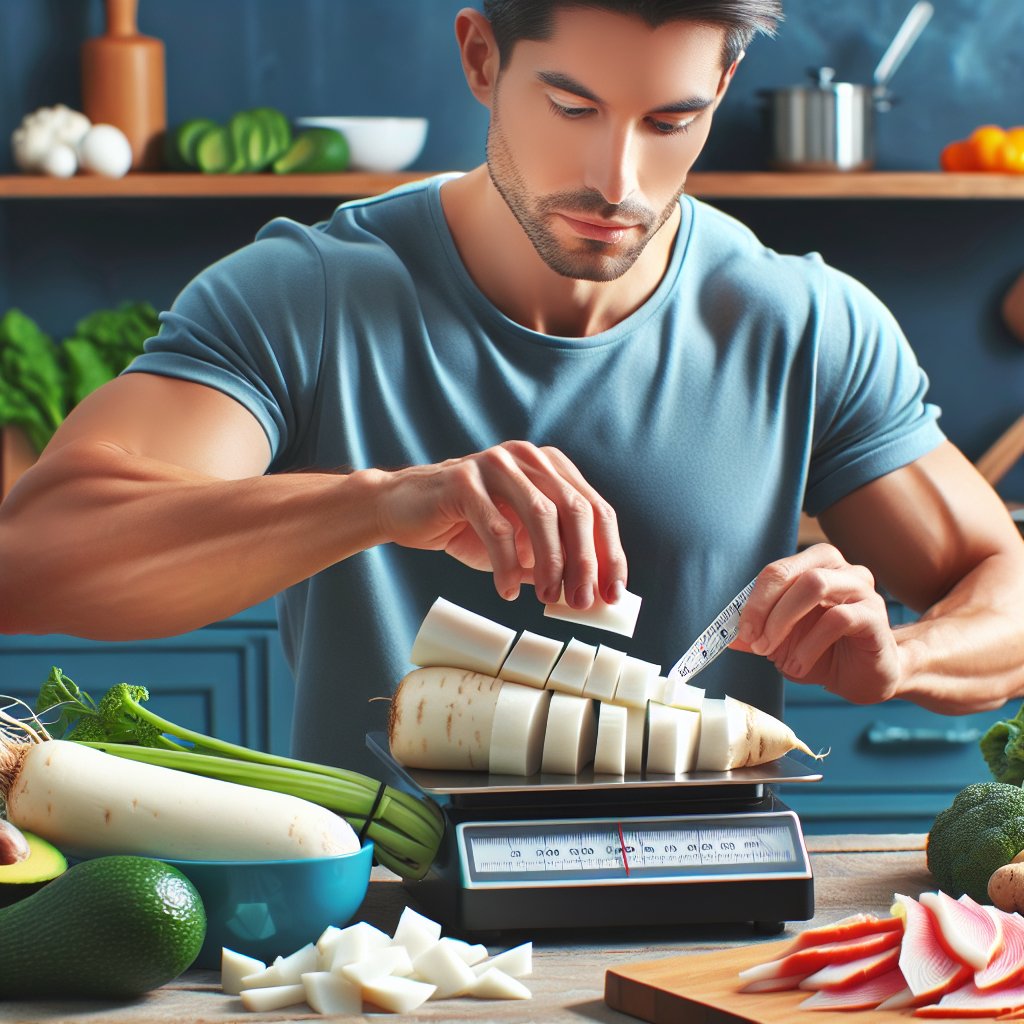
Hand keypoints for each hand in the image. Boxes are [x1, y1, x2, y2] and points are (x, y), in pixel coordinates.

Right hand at [373, 441, 626, 607]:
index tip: (613, 594)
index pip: (596, 509)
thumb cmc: (468, 526)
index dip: (609, 553)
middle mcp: (528, 458)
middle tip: (580, 602)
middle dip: (584, 562)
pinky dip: (506, 566)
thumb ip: (554, 560)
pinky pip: (496, 528)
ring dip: (550, 564)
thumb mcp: (519, 543)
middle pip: (575, 510)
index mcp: (550, 467)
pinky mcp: (464, 480)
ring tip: (547, 599)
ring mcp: (496, 463)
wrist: (403, 508)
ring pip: (541, 515)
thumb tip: (592, 597)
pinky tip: (506, 591)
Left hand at [731, 544, 903, 703]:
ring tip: (773, 654)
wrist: (863, 676)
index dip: (753, 600)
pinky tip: (799, 665)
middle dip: (765, 607)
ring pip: (815, 585)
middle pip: (793, 572)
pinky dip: (810, 645)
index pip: (776, 571)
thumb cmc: (823, 650)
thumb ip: (756, 633)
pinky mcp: (874, 615)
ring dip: (784, 622)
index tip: (742, 631)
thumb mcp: (781, 642)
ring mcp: (861, 588)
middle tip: (755, 641)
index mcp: (814, 566)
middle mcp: (840, 569)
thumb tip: (726, 636)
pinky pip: (838, 618)